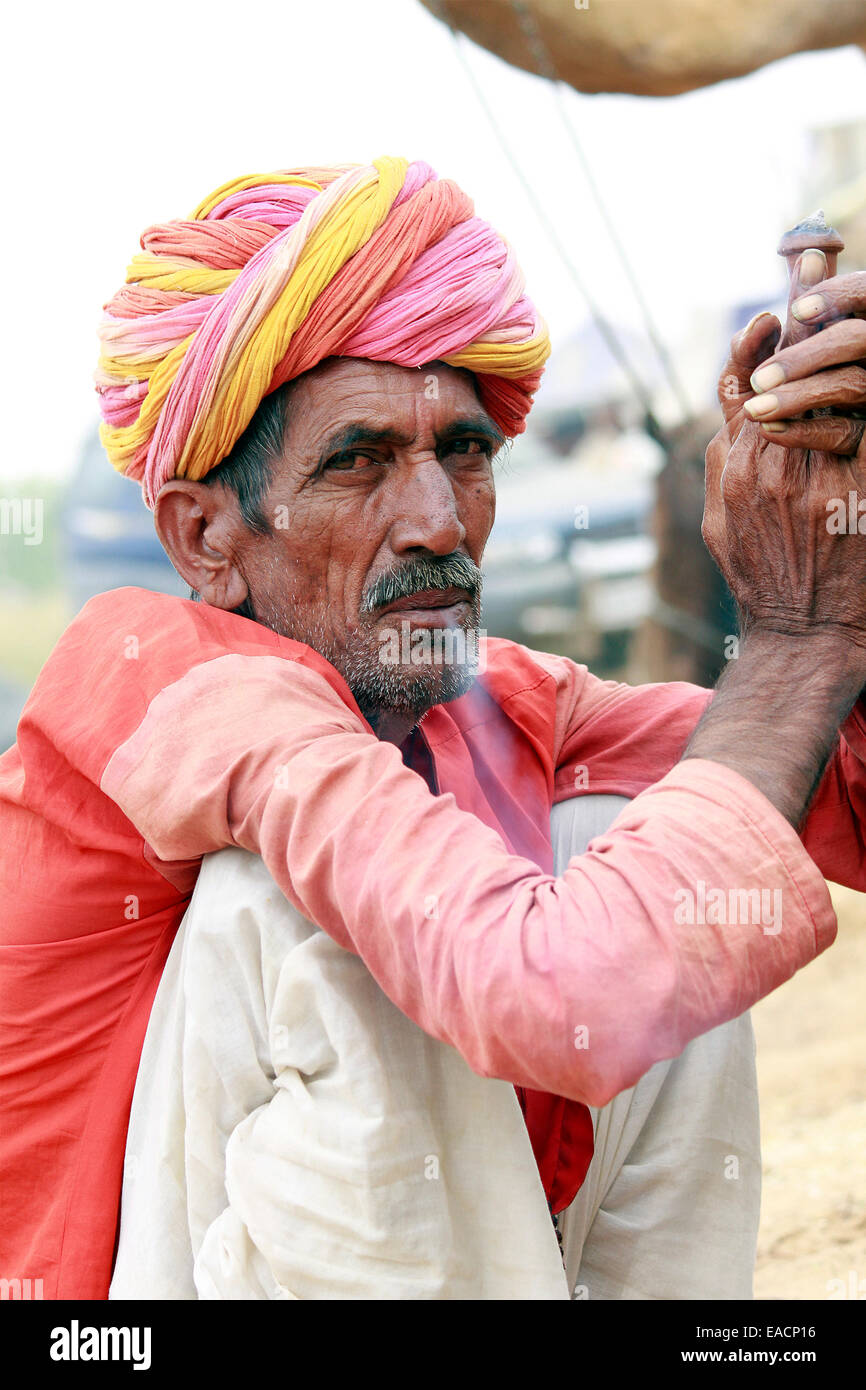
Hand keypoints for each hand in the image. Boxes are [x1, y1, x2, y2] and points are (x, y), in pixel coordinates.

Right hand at [703, 251, 865, 650]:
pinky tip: (865, 353)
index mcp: (729, 467)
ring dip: (838, 340)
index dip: (754, 339)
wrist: (801, 637)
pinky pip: (858, 430)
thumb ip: (722, 467)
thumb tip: (727, 425)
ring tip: (843, 291)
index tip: (775, 308)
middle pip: (783, 366)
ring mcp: (807, 476)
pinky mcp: (848, 493)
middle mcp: (764, 463)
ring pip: (826, 388)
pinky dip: (858, 395)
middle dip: (803, 307)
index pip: (738, 382)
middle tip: (818, 254)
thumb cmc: (761, 582)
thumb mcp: (719, 523)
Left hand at [743, 263, 865, 459]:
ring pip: (853, 384)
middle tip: (761, 378)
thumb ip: (747, 353)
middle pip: (858, 338)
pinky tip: (772, 431)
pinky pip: (848, 433)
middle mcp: (861, 368)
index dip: (840, 293)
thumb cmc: (755, 447)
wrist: (774, 508)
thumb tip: (763, 321)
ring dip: (801, 393)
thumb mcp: (744, 394)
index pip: (860, 298)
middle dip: (810, 352)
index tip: (798, 309)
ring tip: (755, 410)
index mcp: (842, 347)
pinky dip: (808, 430)